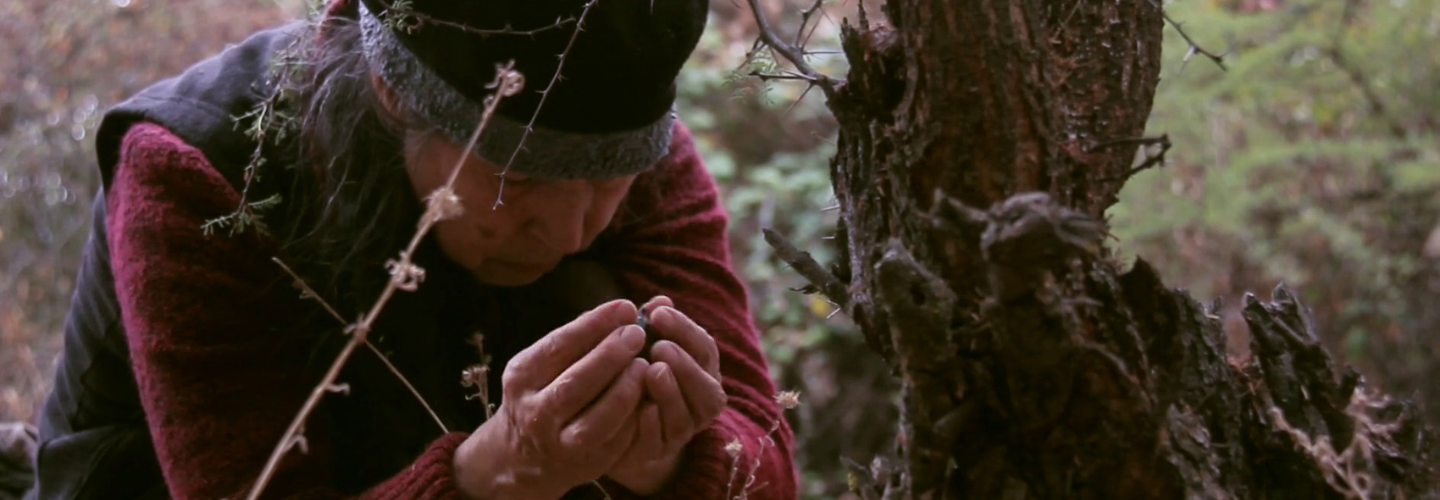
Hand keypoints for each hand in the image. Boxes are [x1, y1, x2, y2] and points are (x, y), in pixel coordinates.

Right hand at [453, 299, 650, 499]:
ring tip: (644, 366)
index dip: (595, 324)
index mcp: (522, 377)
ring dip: (626, 389)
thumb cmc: (546, 391)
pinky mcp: (587, 463)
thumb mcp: (546, 363)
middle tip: (638, 333)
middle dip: (611, 355)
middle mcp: (535, 412)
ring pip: (599, 417)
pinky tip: (649, 395)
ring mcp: (560, 442)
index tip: (625, 307)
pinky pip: (618, 439)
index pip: (559, 345)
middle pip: (577, 382)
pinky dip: (636, 416)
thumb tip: (628, 307)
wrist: (526, 454)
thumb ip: (582, 335)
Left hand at [605, 296, 726, 494]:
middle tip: (659, 346)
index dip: (685, 329)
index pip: (704, 348)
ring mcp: (680, 431)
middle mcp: (699, 403)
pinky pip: (658, 442)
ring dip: (670, 393)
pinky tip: (639, 409)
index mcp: (701, 371)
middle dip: (684, 364)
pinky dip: (651, 425)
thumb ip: (652, 326)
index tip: (658, 312)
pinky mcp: (656, 453)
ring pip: (685, 416)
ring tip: (651, 372)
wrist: (621, 429)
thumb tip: (659, 299)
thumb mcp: (643, 347)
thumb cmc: (636, 375)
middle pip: (706, 387)